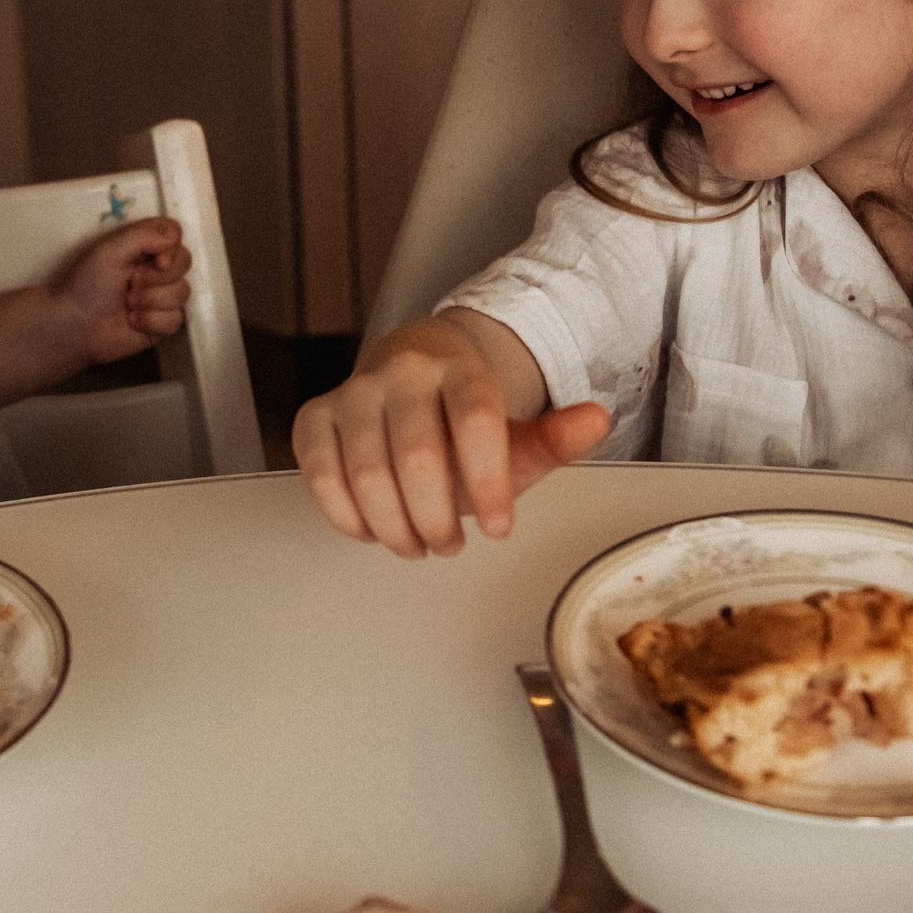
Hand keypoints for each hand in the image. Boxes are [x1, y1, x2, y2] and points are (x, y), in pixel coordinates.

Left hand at [55, 217, 190, 365]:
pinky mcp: (163, 323)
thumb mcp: (110, 250)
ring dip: (151, 300)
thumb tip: (174, 237)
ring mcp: (162, 296)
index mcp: (144, 246)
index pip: (175, 235)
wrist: (75, 326)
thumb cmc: (86, 284)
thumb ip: (144, 235)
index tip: (156, 261)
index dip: (171, 248)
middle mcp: (156, 268)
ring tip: (127, 304)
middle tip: (131, 283)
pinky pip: (176, 319)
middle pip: (185, 262)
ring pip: (182, 292)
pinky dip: (153, 321)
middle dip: (157, 277)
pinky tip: (133, 322)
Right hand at [292, 314, 608, 557]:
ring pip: (367, 473)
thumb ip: (556, 436)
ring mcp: (355, 391)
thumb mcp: (518, 432)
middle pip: (418, 456)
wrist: (413, 378)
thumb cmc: (464, 420)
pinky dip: (347, 517)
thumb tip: (596, 418)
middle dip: (438, 518)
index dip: (488, 482)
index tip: (500, 528)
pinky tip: (373, 529)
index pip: (474, 421)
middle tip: (451, 543)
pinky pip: (320, 474)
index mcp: (460, 368)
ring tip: (418, 542)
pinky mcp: (316, 416)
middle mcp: (403, 371)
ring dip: (396, 527)